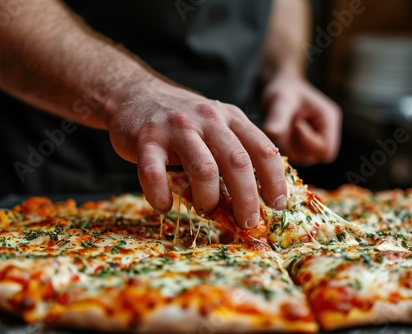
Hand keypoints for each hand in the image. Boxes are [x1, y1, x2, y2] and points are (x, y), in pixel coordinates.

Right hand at [107, 78, 287, 228]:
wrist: (135, 94)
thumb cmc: (182, 120)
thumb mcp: (216, 123)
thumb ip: (236, 149)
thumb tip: (258, 196)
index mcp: (230, 117)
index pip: (264, 149)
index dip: (275, 181)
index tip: (277, 205)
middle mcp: (207, 120)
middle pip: (238, 163)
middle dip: (247, 200)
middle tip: (247, 223)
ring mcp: (176, 129)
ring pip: (204, 170)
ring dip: (208, 200)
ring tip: (204, 211)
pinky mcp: (146, 140)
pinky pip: (155, 176)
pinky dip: (161, 197)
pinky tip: (164, 205)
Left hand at [262, 75, 341, 165]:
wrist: (279, 88)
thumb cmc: (283, 90)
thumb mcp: (281, 100)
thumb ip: (278, 117)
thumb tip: (272, 132)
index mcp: (328, 119)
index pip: (325, 150)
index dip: (308, 142)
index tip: (295, 124)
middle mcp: (325, 133)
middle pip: (315, 156)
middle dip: (296, 146)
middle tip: (285, 127)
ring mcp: (315, 141)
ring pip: (303, 158)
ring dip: (288, 147)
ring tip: (282, 127)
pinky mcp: (304, 145)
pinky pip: (295, 155)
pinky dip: (284, 147)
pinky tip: (281, 132)